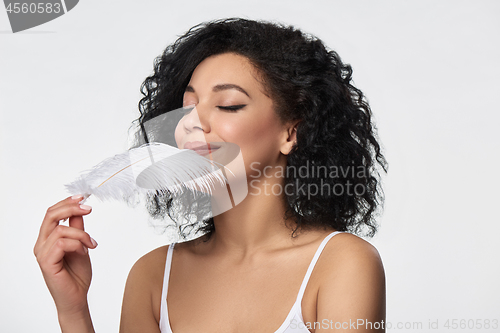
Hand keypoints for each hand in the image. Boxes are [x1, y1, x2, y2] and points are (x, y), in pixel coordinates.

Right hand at [34, 195, 96, 330]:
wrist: (77, 297)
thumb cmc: (77, 274)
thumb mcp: (82, 245)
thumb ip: (78, 229)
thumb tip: (80, 210)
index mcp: (47, 238)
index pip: (52, 213)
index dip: (66, 202)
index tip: (83, 197)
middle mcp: (41, 244)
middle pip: (50, 215)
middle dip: (71, 207)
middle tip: (88, 208)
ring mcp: (42, 253)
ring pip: (61, 230)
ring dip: (81, 234)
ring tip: (91, 245)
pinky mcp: (46, 263)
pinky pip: (61, 243)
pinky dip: (77, 244)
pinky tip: (85, 252)